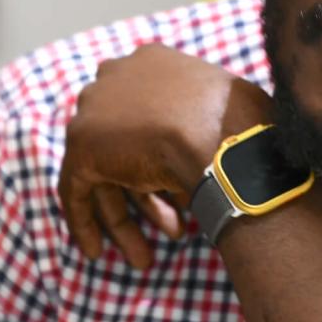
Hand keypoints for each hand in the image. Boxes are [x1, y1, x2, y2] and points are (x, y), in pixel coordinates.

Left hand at [58, 44, 272, 269]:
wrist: (226, 139)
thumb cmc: (245, 127)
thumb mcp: (228, 110)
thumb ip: (205, 120)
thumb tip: (213, 151)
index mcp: (153, 62)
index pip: (145, 117)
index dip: (159, 158)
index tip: (176, 192)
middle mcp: (118, 77)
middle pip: (121, 145)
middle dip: (144, 195)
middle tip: (169, 230)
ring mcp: (97, 109)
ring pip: (102, 172)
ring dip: (121, 219)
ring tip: (142, 259)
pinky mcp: (83, 144)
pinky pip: (76, 188)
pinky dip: (85, 221)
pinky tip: (94, 251)